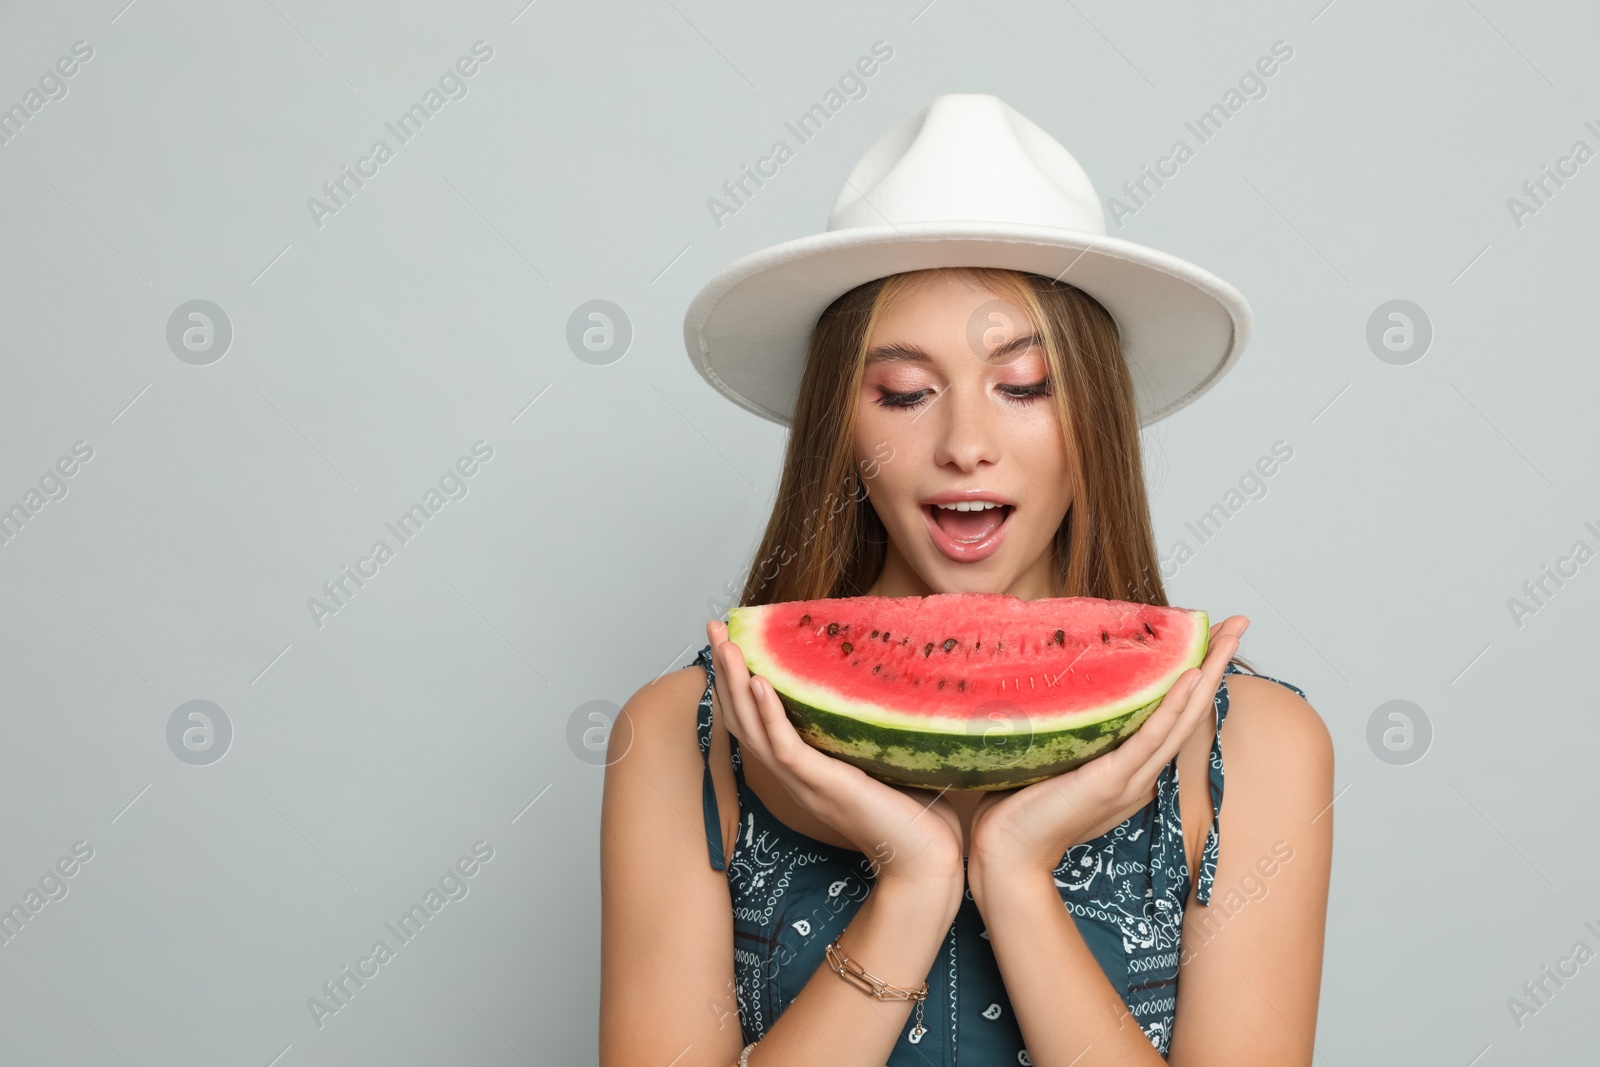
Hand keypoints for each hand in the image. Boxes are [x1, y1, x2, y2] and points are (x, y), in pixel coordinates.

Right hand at [706, 620, 965, 893]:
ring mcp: (804, 783)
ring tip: (727, 646)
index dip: (738, 683)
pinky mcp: (823, 786)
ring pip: (754, 729)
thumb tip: (881, 680)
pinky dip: (769, 715)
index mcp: (802, 770)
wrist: (925, 861)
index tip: (732, 642)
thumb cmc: (912, 815)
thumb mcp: (879, 760)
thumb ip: (866, 727)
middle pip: (742, 718)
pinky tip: (759, 684)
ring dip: (736, 684)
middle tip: (714, 628)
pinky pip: (785, 748)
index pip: (756, 722)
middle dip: (725, 671)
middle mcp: (793, 776)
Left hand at [965, 616, 1248, 898]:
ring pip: (1181, 718)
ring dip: (1208, 674)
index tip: (1208, 639)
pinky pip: (1150, 739)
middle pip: (1188, 710)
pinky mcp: (1112, 781)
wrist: (1005, 854)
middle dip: (1216, 664)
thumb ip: (1067, 729)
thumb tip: (1054, 685)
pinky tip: (1192, 678)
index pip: (1170, 715)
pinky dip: (1173, 709)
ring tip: (1229, 636)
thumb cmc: (1018, 808)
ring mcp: (1130, 778)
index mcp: (1130, 769)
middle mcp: (1140, 773)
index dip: (1193, 676)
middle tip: (1238, 623)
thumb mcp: (1053, 757)